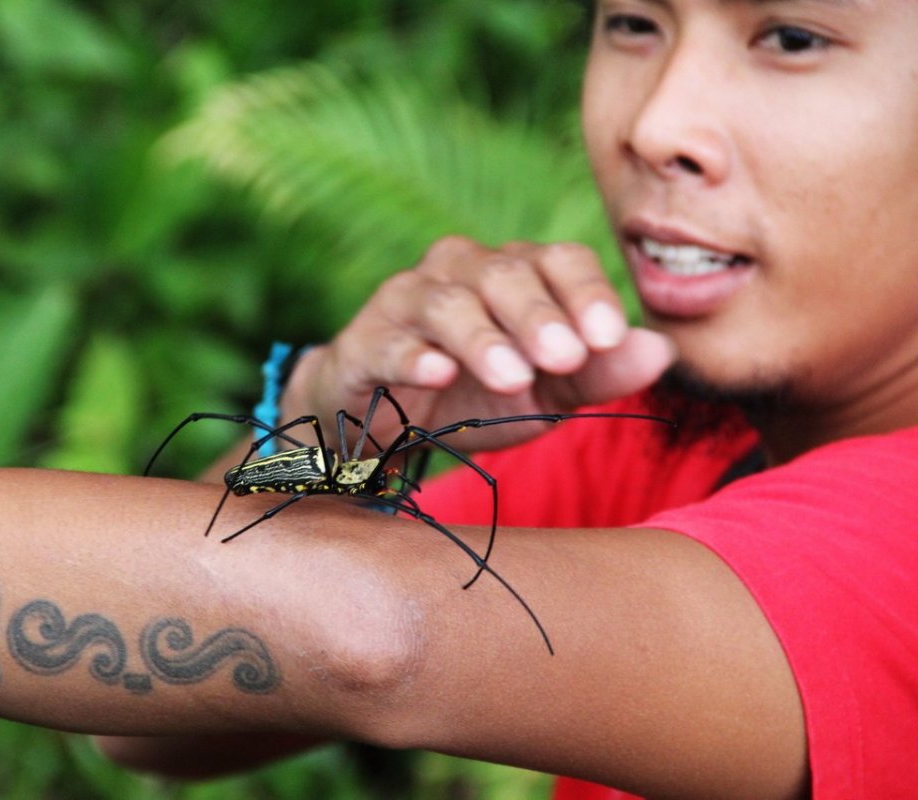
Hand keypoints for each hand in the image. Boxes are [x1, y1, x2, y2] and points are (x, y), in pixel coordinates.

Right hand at [284, 236, 674, 451]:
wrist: (386, 424)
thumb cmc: (475, 399)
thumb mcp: (549, 396)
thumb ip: (600, 373)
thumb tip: (663, 351)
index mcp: (515, 273)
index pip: (558, 260)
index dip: (586, 292)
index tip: (610, 337)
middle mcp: (460, 270)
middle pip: (504, 272)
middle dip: (538, 314)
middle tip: (567, 356)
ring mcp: (407, 300)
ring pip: (448, 301)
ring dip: (483, 338)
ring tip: (512, 377)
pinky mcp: (365, 342)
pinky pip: (389, 341)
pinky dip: (413, 356)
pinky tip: (437, 373)